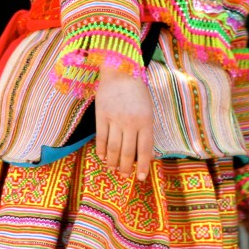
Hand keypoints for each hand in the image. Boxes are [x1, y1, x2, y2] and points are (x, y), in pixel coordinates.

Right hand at [94, 66, 154, 180]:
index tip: (140, 178)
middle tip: (124, 175)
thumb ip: (146, 130)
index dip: (142, 166)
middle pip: (127, 153)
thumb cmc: (138, 92)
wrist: (121, 70)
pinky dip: (101, 151)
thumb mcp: (148, 110)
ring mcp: (115, 119)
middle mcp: (130, 122)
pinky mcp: (101, 116)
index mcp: (146, 121)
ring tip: (113, 168)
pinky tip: (102, 157)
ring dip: (113, 162)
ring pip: (113, 149)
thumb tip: (146, 154)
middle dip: (126, 168)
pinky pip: (100, 139)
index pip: (145, 150)